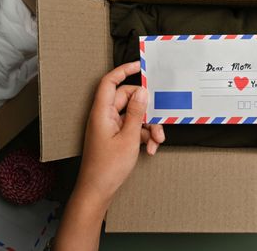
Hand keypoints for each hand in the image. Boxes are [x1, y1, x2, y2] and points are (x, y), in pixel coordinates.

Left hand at [55, 62, 164, 250]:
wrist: (98, 191)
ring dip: (148, 126)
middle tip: (159, 120)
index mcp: (102, 112)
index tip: (139, 66)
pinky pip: (133, 128)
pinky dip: (143, 136)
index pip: (110, 82)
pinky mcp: (115, 136)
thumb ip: (136, 112)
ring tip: (157, 141)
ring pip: (134, 115)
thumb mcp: (128, 137)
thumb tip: (142, 92)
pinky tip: (150, 148)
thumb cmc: (107, 168)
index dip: (123, 71)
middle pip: (128, 99)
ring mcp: (110, 127)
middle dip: (146, 110)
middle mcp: (104, 116)